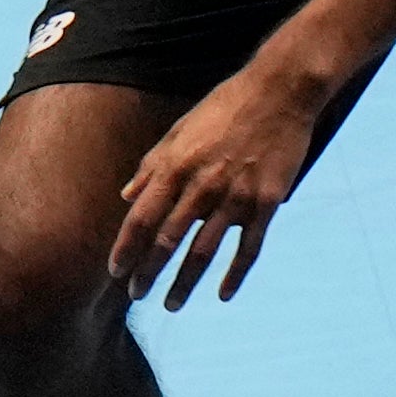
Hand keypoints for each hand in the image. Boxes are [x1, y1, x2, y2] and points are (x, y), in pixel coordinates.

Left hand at [107, 61, 327, 306]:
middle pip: (167, 241)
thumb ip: (151, 166)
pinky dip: (235, 274)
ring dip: (185, 282)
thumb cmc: (225, 107)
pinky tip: (223, 294)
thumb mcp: (179, 130)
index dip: (126, 249)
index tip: (115, 272)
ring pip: (204, 252)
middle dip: (148, 273)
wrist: (280, 91)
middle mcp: (201, 187)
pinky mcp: (267, 203)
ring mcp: (236, 197)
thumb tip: (126, 197)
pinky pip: (248, 248)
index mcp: (175, 168)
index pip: (141, 220)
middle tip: (136, 296)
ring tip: (171, 305)